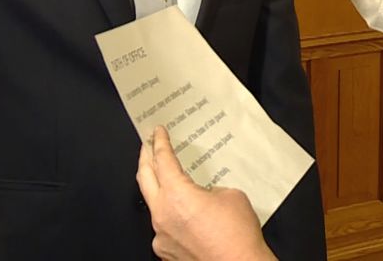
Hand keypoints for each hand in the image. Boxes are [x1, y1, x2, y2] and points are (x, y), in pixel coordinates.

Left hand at [135, 125, 274, 260]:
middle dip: (145, 158)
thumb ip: (210, 189)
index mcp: (177, 194)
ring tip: (167, 180)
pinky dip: (171, 217)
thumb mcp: (230, 196)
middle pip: (145, 178)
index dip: (159, 143)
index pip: (162, 160)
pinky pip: (163, 227)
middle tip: (146, 147)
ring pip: (153, 204)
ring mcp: (161, 235)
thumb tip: (204, 194)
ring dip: (158, 189)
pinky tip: (185, 216)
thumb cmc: (237, 236)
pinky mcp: (166, 251)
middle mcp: (162, 214)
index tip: (157, 133)